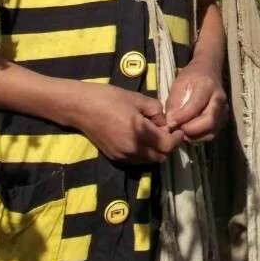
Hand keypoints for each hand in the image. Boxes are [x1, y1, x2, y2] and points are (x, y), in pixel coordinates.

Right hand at [67, 83, 182, 163]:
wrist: (81, 108)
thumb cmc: (110, 99)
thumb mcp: (138, 99)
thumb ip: (156, 111)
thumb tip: (165, 122)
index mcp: (139, 134)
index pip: (167, 145)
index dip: (176, 138)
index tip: (178, 129)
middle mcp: (132, 150)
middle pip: (160, 157)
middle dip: (167, 146)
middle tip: (166, 131)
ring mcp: (122, 156)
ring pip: (149, 161)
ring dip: (156, 151)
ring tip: (152, 134)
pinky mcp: (114, 157)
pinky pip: (136, 160)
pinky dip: (144, 153)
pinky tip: (140, 138)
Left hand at [165, 65, 228, 142]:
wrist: (209, 70)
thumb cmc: (191, 76)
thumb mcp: (178, 84)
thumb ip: (174, 103)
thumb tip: (171, 123)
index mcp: (207, 86)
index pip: (196, 106)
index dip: (182, 117)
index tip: (170, 123)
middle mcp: (219, 99)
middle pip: (209, 121)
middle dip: (190, 130)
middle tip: (176, 130)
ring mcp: (224, 110)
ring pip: (211, 131)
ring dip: (194, 136)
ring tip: (181, 131)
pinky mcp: (224, 118)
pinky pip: (212, 133)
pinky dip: (200, 137)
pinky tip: (189, 132)